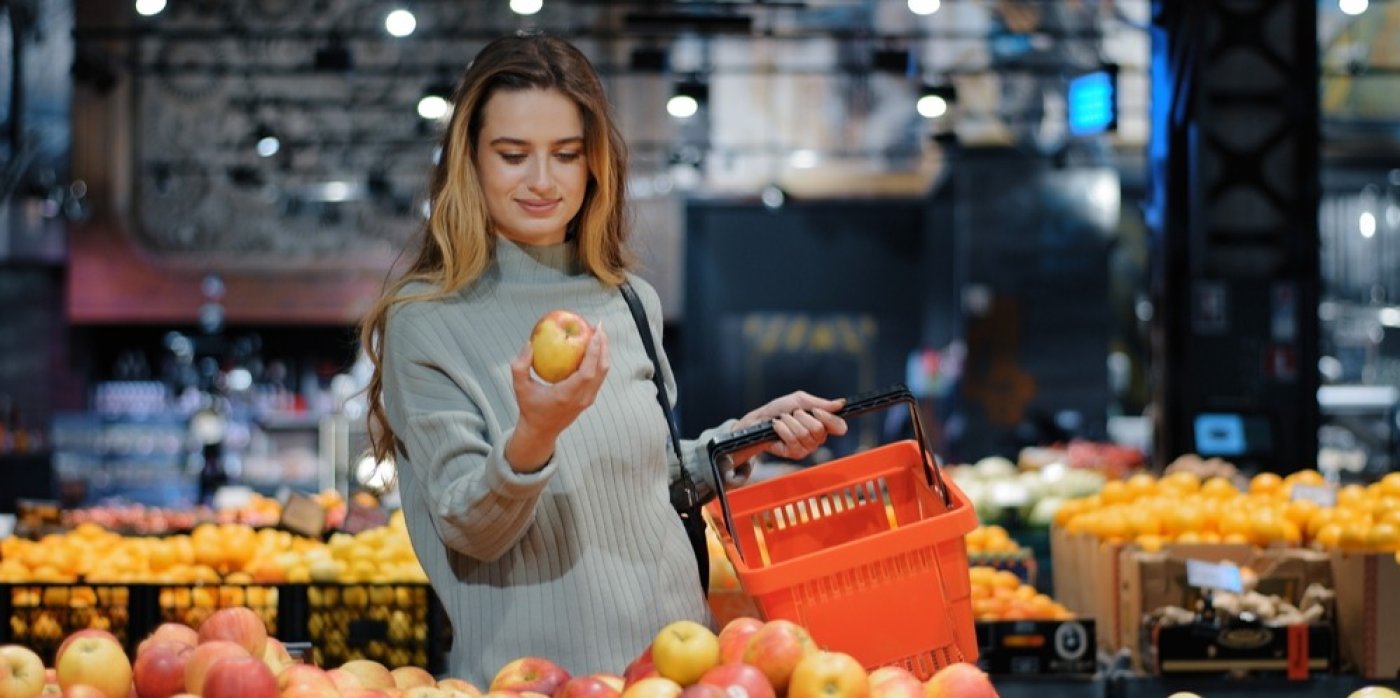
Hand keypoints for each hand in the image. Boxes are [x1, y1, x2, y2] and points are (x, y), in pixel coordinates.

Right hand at [504, 325, 609, 470]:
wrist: (540, 431)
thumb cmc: (530, 408)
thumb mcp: (520, 387)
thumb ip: (520, 366)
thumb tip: (529, 344)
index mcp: (567, 395)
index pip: (587, 372)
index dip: (594, 351)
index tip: (594, 332)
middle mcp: (582, 398)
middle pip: (601, 369)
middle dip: (603, 346)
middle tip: (598, 326)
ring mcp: (588, 400)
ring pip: (603, 373)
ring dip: (603, 352)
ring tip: (598, 333)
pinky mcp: (589, 399)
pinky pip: (598, 376)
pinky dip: (598, 360)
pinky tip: (592, 347)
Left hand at [735, 390, 848, 460]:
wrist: (760, 420)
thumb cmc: (780, 409)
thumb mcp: (799, 400)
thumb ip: (820, 403)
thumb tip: (841, 404)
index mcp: (824, 423)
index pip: (839, 426)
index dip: (829, 419)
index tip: (816, 411)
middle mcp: (819, 437)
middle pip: (819, 429)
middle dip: (802, 416)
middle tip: (793, 414)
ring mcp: (808, 447)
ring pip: (804, 433)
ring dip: (790, 421)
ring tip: (784, 419)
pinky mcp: (796, 454)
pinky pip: (792, 440)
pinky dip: (782, 428)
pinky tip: (777, 426)